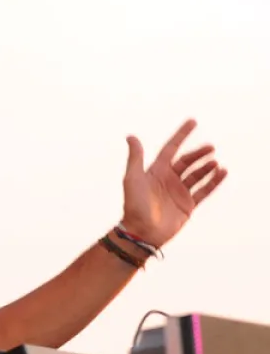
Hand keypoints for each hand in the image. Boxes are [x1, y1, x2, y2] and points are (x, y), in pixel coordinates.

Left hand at [121, 119, 226, 247]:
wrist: (142, 231)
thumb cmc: (134, 204)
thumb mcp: (133, 178)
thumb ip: (135, 157)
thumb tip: (131, 136)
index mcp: (156, 171)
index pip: (171, 149)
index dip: (181, 135)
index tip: (192, 122)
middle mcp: (168, 180)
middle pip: (187, 161)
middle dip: (198, 154)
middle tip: (210, 147)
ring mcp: (179, 192)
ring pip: (197, 175)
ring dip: (206, 167)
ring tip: (215, 162)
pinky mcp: (188, 205)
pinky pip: (204, 190)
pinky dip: (213, 182)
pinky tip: (222, 172)